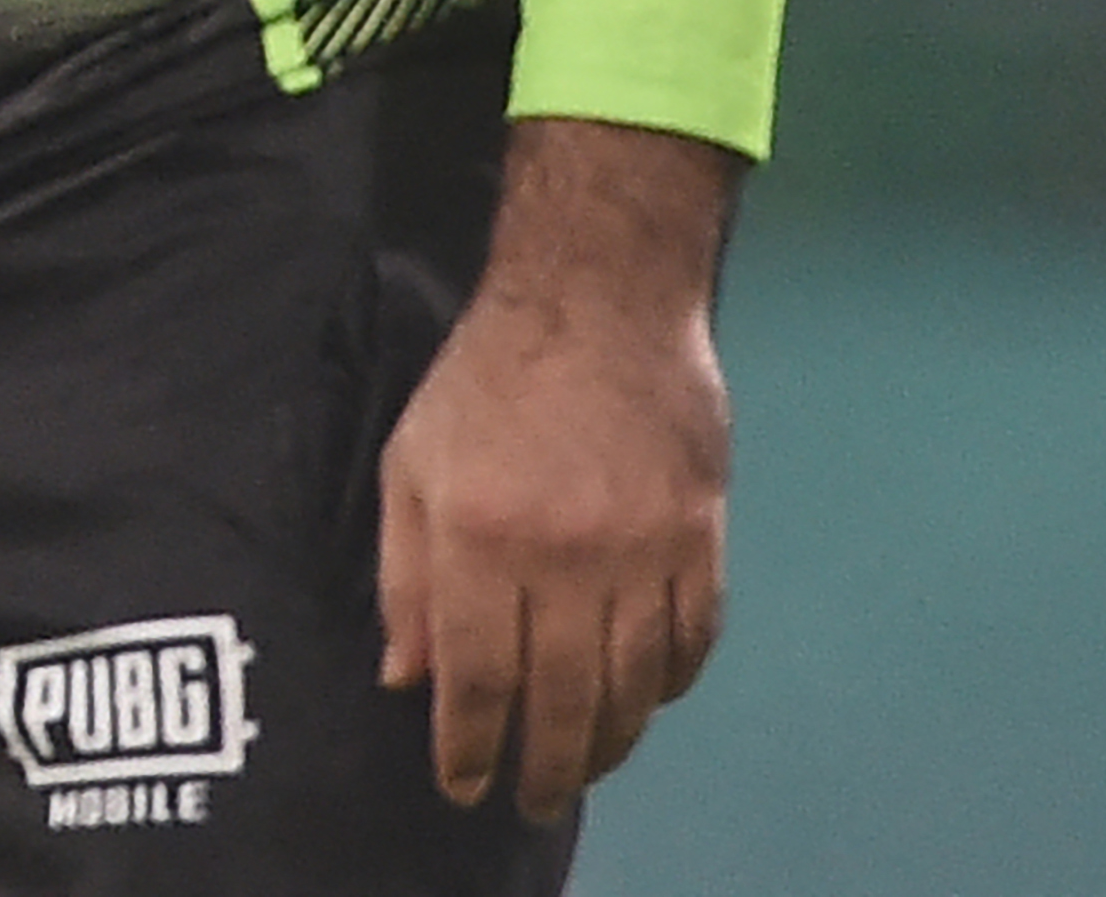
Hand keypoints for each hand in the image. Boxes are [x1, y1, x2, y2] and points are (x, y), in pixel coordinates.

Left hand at [378, 119, 738, 819]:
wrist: (598, 302)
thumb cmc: (485, 381)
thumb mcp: (411, 465)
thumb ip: (404, 577)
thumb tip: (404, 679)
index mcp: (480, 536)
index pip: (474, 674)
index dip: (468, 744)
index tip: (463, 786)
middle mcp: (564, 555)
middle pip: (562, 697)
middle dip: (544, 766)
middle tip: (532, 803)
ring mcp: (643, 550)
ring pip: (634, 684)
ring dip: (611, 742)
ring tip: (585, 768)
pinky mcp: (702, 537)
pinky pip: (692, 639)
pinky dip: (670, 685)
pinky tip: (645, 701)